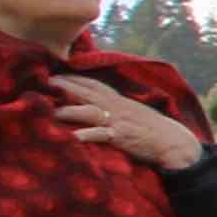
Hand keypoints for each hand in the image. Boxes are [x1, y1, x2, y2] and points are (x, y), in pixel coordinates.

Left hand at [51, 73, 207, 174]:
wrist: (173, 142)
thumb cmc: (151, 128)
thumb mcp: (132, 111)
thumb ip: (114, 106)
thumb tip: (94, 105)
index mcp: (118, 100)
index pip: (92, 83)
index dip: (72, 77)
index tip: (53, 73)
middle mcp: (116, 107)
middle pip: (86, 92)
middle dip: (64, 86)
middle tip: (43, 82)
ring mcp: (117, 121)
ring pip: (88, 111)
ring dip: (68, 110)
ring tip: (48, 112)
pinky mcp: (120, 137)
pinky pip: (99, 135)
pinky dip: (84, 135)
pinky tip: (70, 138)